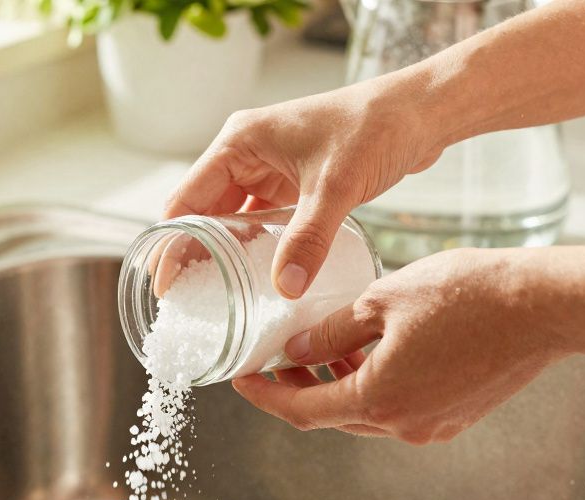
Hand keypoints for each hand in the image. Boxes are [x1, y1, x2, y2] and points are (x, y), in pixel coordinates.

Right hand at [164, 77, 443, 297]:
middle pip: (204, 212)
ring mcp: (269, 168)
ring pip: (233, 218)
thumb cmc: (376, 129)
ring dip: (225, 252)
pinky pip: (262, 220)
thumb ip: (309, 238)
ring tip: (216, 298)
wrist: (420, 112)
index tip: (164, 285)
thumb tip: (286, 289)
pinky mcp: (293, 182)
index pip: (187, 200)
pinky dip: (256, 247)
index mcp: (239, 142)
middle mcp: (247, 153)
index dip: (171, 243)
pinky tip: (258, 278)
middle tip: (187, 302)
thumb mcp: (336, 187)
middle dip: (193, 254)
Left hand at [231, 248, 568, 443]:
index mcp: (379, 400)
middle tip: (275, 357)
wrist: (546, 306)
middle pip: (331, 415)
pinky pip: (399, 406)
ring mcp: (432, 424)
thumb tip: (297, 349)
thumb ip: (332, 331)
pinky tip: (369, 351)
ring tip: (319, 348)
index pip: (302, 411)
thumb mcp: (384, 300)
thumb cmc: (472, 295)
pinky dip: (373, 385)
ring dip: (337, 386)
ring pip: (366, 412)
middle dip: (298, 388)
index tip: (242, 380)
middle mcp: (403, 425)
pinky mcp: (456, 415)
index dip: (265, 396)